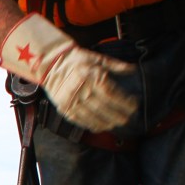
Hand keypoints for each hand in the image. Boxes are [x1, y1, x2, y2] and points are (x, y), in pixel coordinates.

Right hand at [0, 13, 136, 131]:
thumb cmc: (76, 60)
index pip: (113, 94)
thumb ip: (116, 65)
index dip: (125, 102)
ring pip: (93, 116)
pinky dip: (92, 125)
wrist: (50, 63)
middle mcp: (82, 90)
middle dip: (119, 115)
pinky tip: (100, 126)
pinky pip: (80, 120)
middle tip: (128, 118)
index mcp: (92, 76)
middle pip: (105, 107)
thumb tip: (133, 70)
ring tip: (116, 124)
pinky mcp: (65, 108)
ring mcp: (72, 101)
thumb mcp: (97, 58)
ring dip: (107, 122)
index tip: (134, 105)